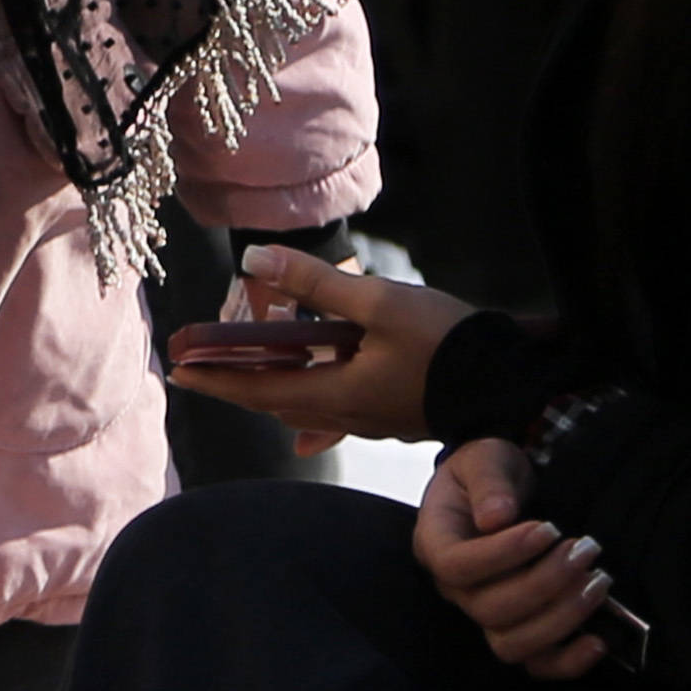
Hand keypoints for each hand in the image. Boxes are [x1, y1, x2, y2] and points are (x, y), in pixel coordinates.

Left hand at [156, 240, 458, 444]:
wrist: (511, 380)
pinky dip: (312, 412)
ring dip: (273, 389)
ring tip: (246, 373)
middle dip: (236, 383)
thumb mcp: (380, 303)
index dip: (216, 379)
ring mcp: (371, 421)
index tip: (179, 370)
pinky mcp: (391, 416)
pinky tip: (305, 430)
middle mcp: (347, 416)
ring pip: (305, 408)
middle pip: (276, 401)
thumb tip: (254, 261)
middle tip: (200, 366)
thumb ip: (316, 283)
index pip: (258, 389)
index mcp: (337, 394)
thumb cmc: (446, 342)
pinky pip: (337, 417)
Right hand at [414, 437, 619, 679]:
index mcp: (437, 545)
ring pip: (512, 644)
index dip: (503, 555)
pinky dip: (568, 661)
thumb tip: (496, 517)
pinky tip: (598, 640)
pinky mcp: (520, 630)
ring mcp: (487, 616)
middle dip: (545, 583)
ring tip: (598, 581)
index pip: (457, 567)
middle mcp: (457, 590)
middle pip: (490, 610)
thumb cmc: (489, 472)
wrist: (505, 488)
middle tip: (585, 549)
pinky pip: (536, 663)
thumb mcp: (483, 458)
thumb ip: (488, 481)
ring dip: (560, 617)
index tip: (547, 529)